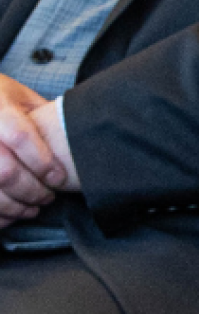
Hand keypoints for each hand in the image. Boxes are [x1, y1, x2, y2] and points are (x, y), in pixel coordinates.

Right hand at [0, 74, 65, 223]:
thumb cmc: (1, 100)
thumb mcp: (22, 97)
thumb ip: (43, 117)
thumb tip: (77, 139)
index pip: (19, 137)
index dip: (42, 162)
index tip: (59, 178)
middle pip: (5, 171)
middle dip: (32, 190)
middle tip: (48, 197)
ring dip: (14, 207)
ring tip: (32, 209)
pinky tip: (10, 215)